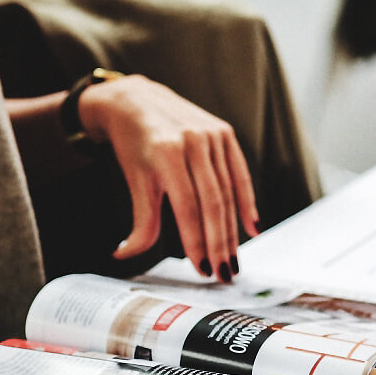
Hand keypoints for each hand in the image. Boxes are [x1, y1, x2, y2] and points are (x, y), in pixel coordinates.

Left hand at [78, 74, 258, 281]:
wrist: (137, 101)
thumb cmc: (134, 145)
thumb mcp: (135, 181)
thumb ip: (139, 221)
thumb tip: (125, 255)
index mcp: (167, 152)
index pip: (187, 207)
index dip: (196, 241)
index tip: (201, 269)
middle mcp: (193, 141)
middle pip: (212, 202)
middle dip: (219, 243)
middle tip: (223, 273)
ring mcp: (212, 135)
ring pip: (227, 192)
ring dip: (232, 231)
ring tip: (233, 260)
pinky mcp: (225, 133)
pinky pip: (240, 174)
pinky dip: (247, 202)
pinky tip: (251, 228)